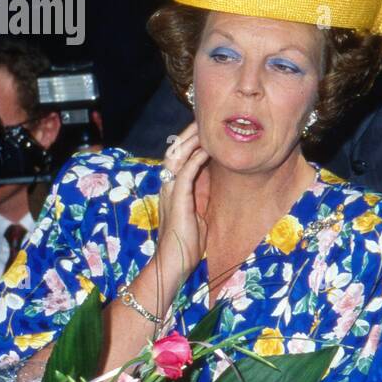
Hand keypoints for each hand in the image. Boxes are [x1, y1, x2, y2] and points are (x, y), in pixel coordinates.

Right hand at [154, 122, 210, 294]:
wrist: (174, 262)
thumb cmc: (187, 242)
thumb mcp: (198, 211)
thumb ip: (202, 193)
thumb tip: (213, 178)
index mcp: (173, 187)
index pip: (179, 155)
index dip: (189, 140)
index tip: (204, 127)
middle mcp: (168, 184)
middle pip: (176, 149)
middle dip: (189, 133)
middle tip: (204, 118)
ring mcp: (170, 190)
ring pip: (177, 156)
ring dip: (191, 141)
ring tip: (205, 127)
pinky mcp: (177, 198)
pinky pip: (185, 172)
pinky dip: (195, 159)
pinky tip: (206, 150)